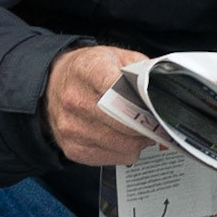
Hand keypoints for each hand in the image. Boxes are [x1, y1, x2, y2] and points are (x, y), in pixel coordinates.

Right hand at [43, 45, 150, 165]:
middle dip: (148, 125)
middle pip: (124, 122)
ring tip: (140, 129)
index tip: (156, 107)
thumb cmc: (89, 71)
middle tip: (157, 122)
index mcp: (87, 70)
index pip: (119, 89)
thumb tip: (164, 92)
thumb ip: (143, 71)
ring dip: (139, 141)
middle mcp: (74, 100)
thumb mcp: (117, 57)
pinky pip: (112, 158)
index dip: (143, 101)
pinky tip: (125, 138)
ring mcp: (71, 127)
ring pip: (123, 145)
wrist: (52, 84)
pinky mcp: (72, 148)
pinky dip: (125, 151)